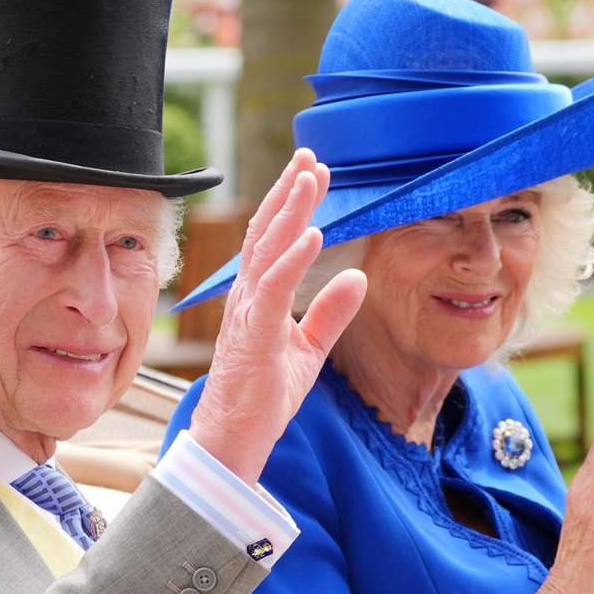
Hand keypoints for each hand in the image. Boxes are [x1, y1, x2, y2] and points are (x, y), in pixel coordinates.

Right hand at [188, 149, 367, 483]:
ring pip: (267, 249)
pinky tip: (313, 234)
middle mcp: (247, 296)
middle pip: (267, 231)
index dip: (293, 202)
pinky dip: (293, 258)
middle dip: (289, 191)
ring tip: (311, 178)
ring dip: (290, 211)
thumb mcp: (309, 349)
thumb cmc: (264, 396)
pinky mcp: (253, 334)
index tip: (315, 172)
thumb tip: (358, 277)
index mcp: (257, 297)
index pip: (274, 239)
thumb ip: (330, 312)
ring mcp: (247, 312)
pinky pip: (273, 288)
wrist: (235, 437)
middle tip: (311, 156)